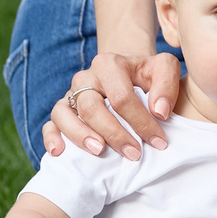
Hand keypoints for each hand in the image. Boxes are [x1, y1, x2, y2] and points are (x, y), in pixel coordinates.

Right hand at [41, 49, 180, 160]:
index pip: (121, 97)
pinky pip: (50, 124)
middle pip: (91, 107)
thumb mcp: (164, 69)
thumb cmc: (147, 75)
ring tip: (99, 151)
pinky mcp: (62, 110)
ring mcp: (70, 94)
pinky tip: (60, 152)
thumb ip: (167, 84)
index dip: (141, 121)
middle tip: (134, 153)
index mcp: (109, 64)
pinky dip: (52, 138)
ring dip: (80, 135)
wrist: (128, 73)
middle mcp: (84, 78)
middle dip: (114, 133)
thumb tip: (159, 112)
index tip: (158, 141)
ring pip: (64, 114)